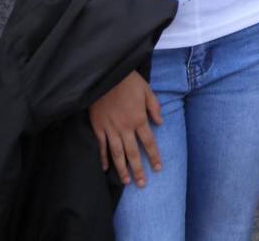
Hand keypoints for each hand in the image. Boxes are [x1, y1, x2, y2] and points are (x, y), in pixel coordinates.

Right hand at [88, 71, 162, 187]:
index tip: (158, 168)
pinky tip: (105, 168)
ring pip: (117, 153)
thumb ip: (154, 107)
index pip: (149, 142)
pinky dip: (102, 158)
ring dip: (122, 169)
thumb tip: (160, 123)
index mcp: (138, 119)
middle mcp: (125, 127)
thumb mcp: (146, 90)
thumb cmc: (128, 81)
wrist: (105, 74)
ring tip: (126, 182)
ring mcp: (110, 128)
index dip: (154, 156)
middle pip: (133, 153)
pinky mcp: (97, 126)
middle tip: (142, 184)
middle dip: (138, 170)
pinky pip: (101, 146)